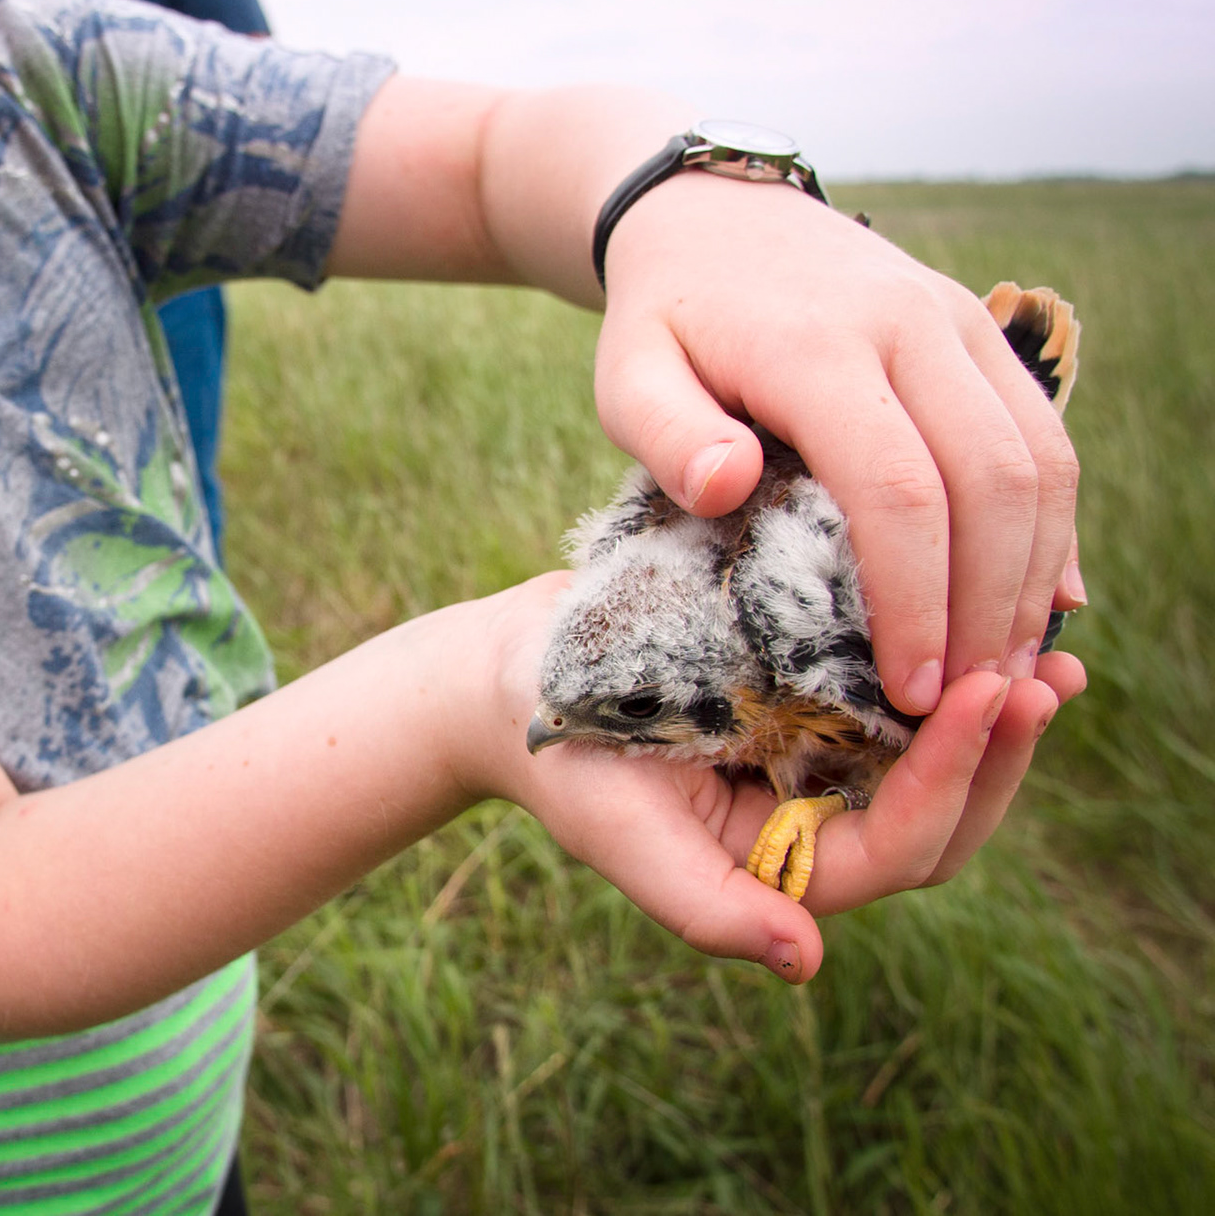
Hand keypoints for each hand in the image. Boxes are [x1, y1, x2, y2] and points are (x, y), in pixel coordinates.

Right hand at [502, 659, 1083, 982]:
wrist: (519, 673)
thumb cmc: (562, 756)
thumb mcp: (618, 834)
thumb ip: (707, 906)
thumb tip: (806, 963)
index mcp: (783, 868)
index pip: (896, 846)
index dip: (952, 778)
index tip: (987, 693)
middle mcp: (818, 821)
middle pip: (944, 817)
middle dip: (1000, 753)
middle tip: (1047, 674)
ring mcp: (822, 761)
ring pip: (937, 758)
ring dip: (996, 712)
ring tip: (1048, 647)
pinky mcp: (817, 700)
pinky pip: (903, 692)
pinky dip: (950, 658)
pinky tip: (985, 605)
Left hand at [595, 174, 1083, 715]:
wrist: (713, 216)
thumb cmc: (664, 321)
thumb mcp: (628, 375)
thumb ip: (666, 433)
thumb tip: (727, 485)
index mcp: (818, 346)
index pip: (898, 488)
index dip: (915, 598)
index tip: (907, 689)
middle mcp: (910, 325)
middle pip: (993, 482)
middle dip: (989, 606)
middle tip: (964, 701)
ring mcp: (959, 323)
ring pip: (1041, 461)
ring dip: (1033, 575)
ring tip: (1001, 670)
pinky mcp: (981, 333)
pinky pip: (1044, 436)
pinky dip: (1052, 526)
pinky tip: (1039, 603)